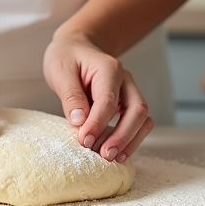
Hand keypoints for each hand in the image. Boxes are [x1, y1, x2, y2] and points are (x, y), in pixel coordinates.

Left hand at [42, 32, 153, 161]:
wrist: (76, 47)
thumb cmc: (67, 57)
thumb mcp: (60, 71)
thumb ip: (70, 96)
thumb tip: (80, 122)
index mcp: (109, 68)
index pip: (108, 101)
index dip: (98, 124)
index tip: (84, 140)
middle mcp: (125, 80)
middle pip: (137, 110)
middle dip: (123, 136)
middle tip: (105, 155)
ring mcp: (129, 92)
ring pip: (143, 119)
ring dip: (131, 140)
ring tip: (113, 158)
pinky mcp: (126, 104)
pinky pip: (137, 123)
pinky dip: (131, 139)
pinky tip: (118, 152)